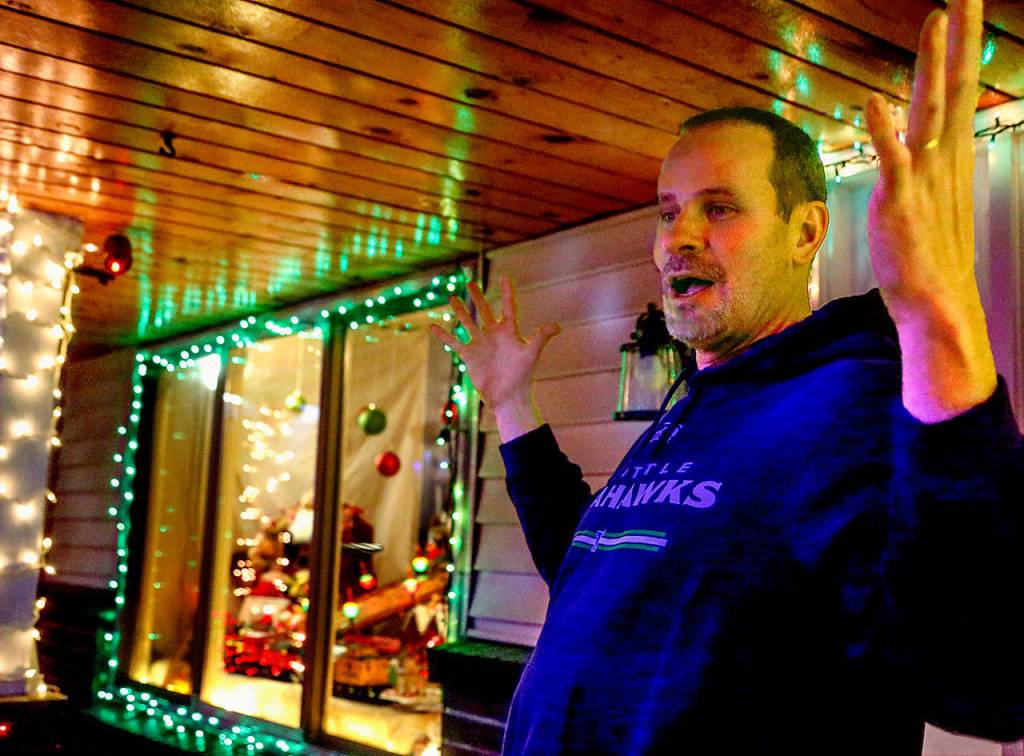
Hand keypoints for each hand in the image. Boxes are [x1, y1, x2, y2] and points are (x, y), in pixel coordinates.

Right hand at [430, 277, 560, 434]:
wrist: (508, 397)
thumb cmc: (522, 376)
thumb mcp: (531, 354)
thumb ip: (541, 338)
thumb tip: (558, 325)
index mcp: (509, 332)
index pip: (509, 307)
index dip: (507, 293)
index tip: (505, 278)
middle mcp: (494, 335)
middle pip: (485, 312)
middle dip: (478, 298)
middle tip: (471, 283)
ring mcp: (480, 345)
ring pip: (468, 324)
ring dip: (461, 312)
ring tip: (453, 298)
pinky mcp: (469, 356)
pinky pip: (454, 343)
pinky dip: (444, 336)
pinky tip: (433, 326)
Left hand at [864, 0, 996, 419]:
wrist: (933, 303)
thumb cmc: (929, 253)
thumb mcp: (931, 202)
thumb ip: (923, 169)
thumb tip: (917, 143)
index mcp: (950, 160)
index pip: (958, 93)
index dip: (960, 50)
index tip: (962, 9)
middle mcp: (942, 163)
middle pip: (953, 89)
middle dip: (957, 41)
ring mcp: (923, 182)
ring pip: (929, 111)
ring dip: (931, 66)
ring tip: (935, 19)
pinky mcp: (899, 204)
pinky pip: (892, 161)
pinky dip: (884, 132)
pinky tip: (875, 101)